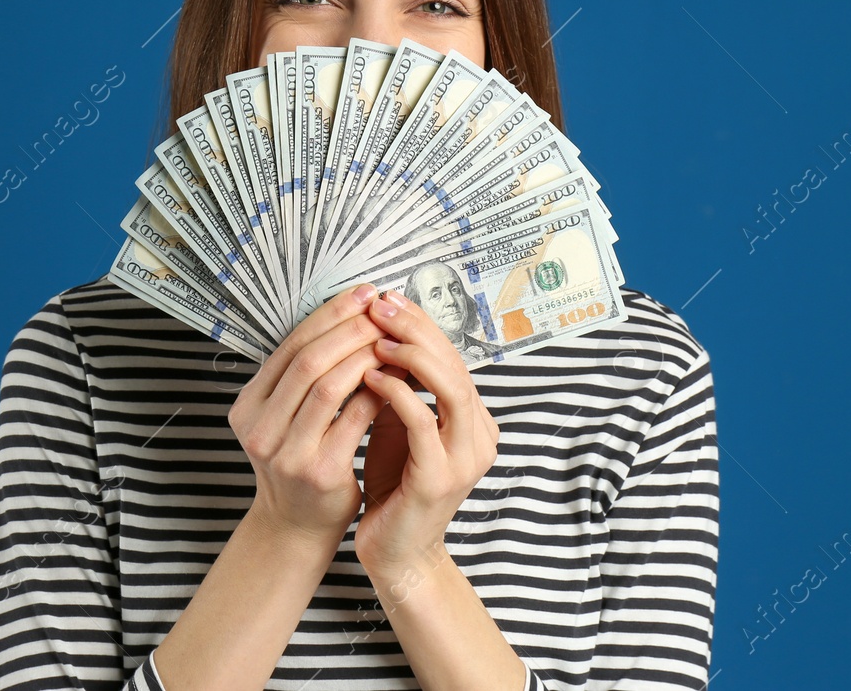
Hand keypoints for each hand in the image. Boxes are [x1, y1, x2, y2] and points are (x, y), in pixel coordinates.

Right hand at [228, 283, 394, 542]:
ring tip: (392, 339)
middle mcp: (259, 428)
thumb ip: (304, 375)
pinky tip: (398, 376)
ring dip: (366, 355)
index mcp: (248, 406)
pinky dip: (378, 390)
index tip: (362, 294)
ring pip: (329, 385)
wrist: (298, 524)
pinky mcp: (319, 471)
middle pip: (308, 360)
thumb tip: (352, 314)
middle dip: (350, 329)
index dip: (329, 314)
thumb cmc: (300, 460)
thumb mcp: (285, 416)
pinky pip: (354, 417)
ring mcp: (286, 452)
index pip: (291, 345)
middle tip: (381, 311)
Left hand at [355, 289, 499, 582]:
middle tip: (380, 304)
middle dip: (416, 328)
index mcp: (474, 419)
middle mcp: (479, 435)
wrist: (395, 551)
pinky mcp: (441, 478)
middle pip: (457, 364)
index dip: (421, 323)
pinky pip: (424, 423)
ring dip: (413, 355)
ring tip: (376, 335)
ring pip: (452, 388)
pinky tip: (370, 376)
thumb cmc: (394, 485)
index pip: (453, 356)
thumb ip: (400, 386)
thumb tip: (378, 331)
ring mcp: (465, 458)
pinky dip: (398, 394)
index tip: (386, 299)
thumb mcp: (399, 425)